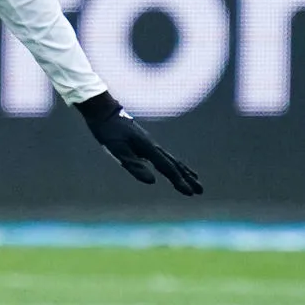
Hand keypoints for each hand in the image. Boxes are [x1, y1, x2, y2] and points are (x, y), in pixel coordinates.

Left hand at [75, 93, 201, 195]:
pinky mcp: (145, 143)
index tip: (191, 193)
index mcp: (147, 148)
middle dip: (187, 178)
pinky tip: (174, 166)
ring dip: (184, 171)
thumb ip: (134, 165)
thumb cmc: (107, 131)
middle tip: (200, 191)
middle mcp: (152, 146)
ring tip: (195, 180)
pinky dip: (174, 163)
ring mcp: (150, 144)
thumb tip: (153, 182)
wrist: (103, 110)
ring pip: (171, 159)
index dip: (179, 182)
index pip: (167, 169)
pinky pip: (164, 156)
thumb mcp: (116, 150)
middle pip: (174, 165)